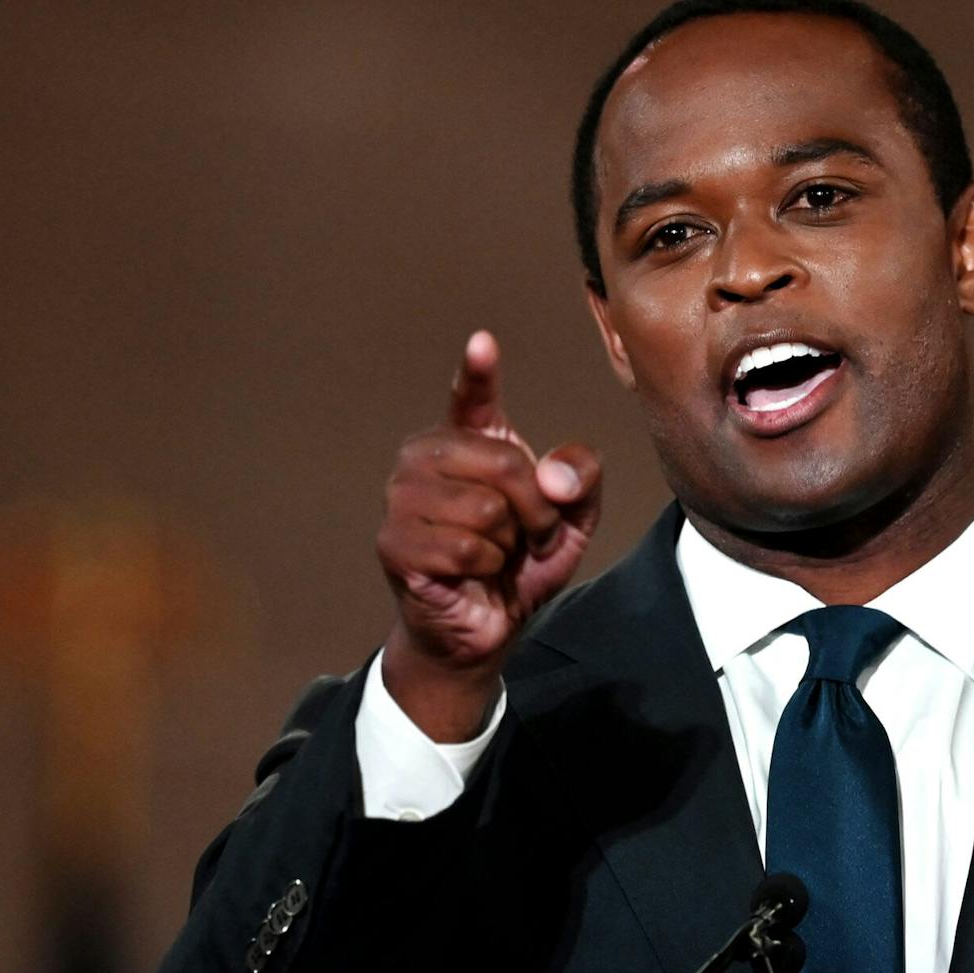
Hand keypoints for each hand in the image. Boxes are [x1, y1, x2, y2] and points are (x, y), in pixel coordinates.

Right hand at [376, 331, 601, 739]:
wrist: (486, 629)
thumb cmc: (521, 565)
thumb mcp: (571, 520)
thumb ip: (579, 479)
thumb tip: (549, 476)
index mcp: (468, 442)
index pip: (471, 399)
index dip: (477, 372)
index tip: (483, 343)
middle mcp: (426, 458)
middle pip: (503, 461)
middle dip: (535, 508)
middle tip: (531, 535)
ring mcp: (402, 498)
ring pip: (485, 507)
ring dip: (509, 542)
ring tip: (499, 555)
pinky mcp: (394, 542)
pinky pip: (463, 546)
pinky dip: (485, 566)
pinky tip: (473, 573)